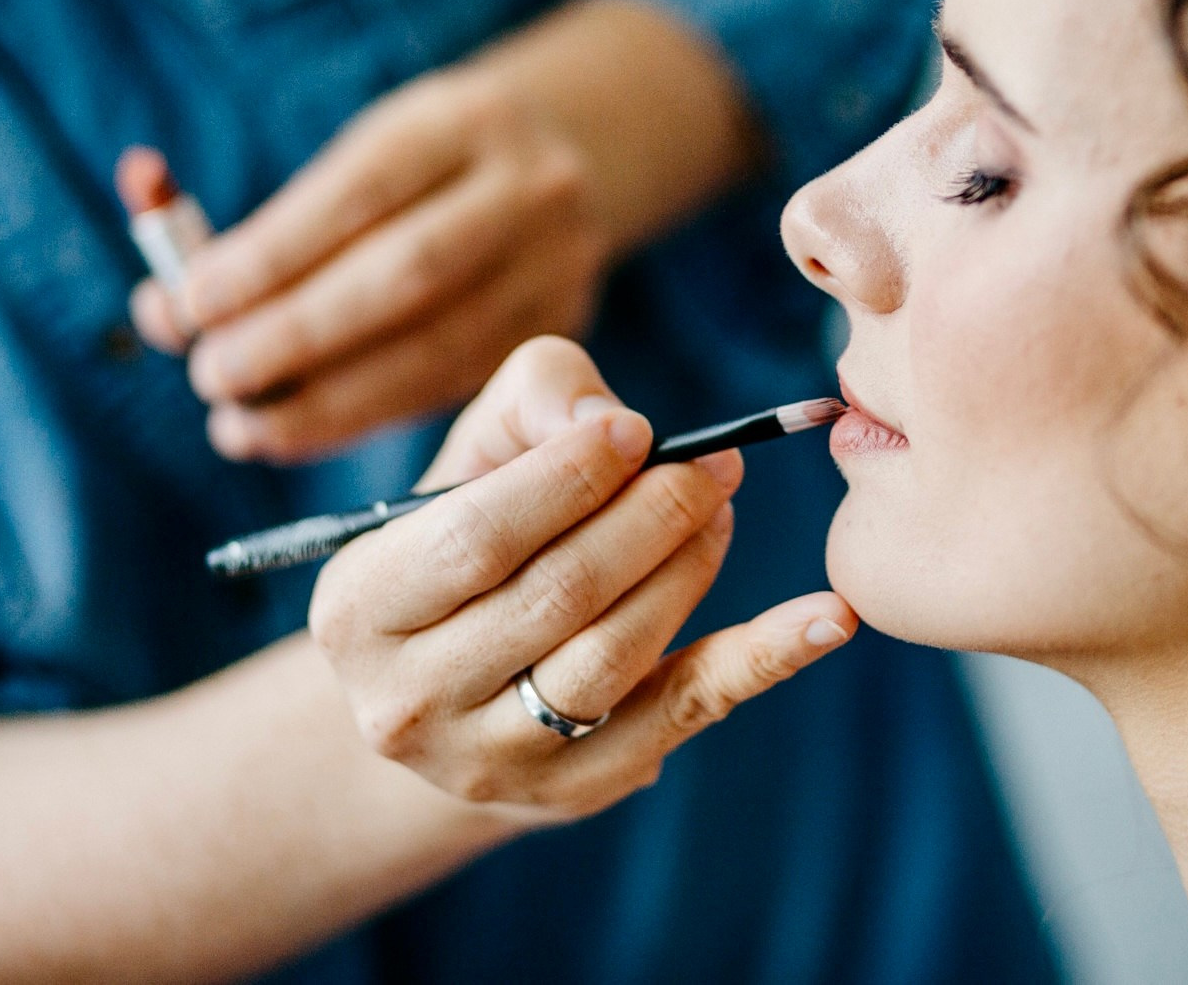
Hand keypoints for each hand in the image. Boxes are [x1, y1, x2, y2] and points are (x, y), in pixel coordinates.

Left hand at [129, 0, 760, 463]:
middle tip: (211, 375)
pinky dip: (370, 414)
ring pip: (438, 345)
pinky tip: (303, 430)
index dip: (270, 257)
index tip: (189, 302)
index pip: (360, 193)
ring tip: (240, 425)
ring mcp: (557, 262)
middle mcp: (528, 188)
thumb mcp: (369, 149)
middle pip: (406, 273)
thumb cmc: (428, 163)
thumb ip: (273, 223)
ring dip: (328, 398)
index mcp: (465, 120)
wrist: (579, 156)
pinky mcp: (561, 326)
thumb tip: (165, 307)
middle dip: (296, 335)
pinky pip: (456, 383)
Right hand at [307, 336, 856, 825]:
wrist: (442, 688)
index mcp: (359, 608)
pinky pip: (686, 710)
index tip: (635, 428)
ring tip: (725, 507)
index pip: (474, 538)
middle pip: (558, 596)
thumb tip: (605, 418)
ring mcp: (494, 759)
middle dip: (650, 516)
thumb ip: (530, 401)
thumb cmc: (468, 536)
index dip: (567, 477)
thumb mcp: (470, 458)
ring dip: (690, 568)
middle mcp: (411, 700)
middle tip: (714, 464)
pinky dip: (765, 658)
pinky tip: (827, 616)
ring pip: (616, 655)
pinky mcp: (580, 786)